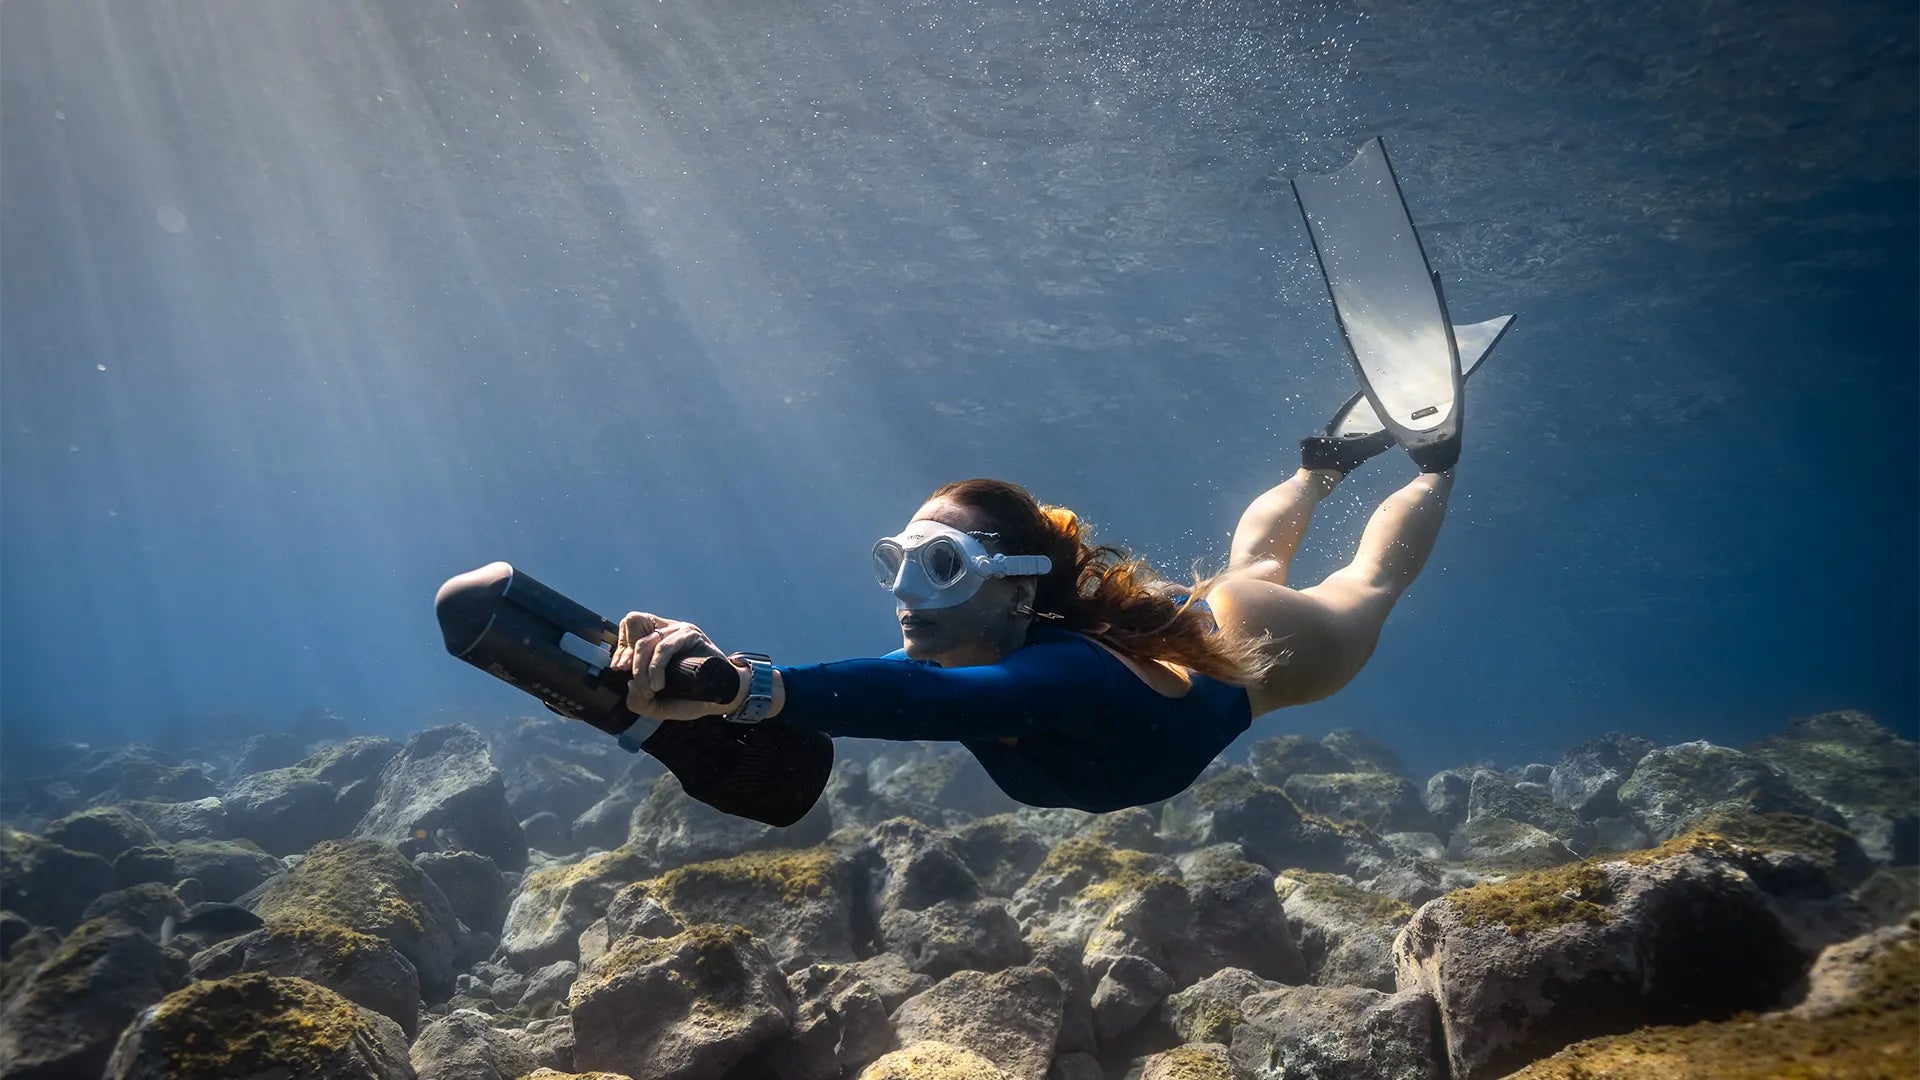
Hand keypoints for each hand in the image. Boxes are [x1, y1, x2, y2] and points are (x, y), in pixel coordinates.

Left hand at [612, 611, 732, 721]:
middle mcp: (666, 632)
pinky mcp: (691, 635)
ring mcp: (679, 631)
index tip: (620, 669)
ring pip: (647, 643)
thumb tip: (628, 683)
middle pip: (635, 635)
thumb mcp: (655, 705)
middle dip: (631, 664)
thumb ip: (637, 700)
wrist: (719, 699)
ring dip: (643, 670)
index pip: (631, 627)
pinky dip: (656, 667)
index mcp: (656, 640)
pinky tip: (659, 684)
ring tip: (652, 690)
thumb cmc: (689, 699)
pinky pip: (665, 647)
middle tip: (638, 686)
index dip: (621, 648)